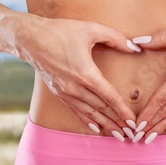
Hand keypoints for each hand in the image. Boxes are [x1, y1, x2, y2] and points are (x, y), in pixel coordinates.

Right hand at [16, 16, 141, 139]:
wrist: (29, 38)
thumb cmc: (60, 31)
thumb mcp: (91, 29)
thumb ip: (116, 38)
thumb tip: (136, 47)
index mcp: (86, 73)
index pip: (109, 97)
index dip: (122, 110)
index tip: (133, 122)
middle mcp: (75, 87)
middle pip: (101, 109)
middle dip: (118, 122)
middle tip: (132, 133)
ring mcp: (66, 92)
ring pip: (89, 113)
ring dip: (105, 125)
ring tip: (118, 135)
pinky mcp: (58, 93)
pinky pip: (76, 111)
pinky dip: (87, 121)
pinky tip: (96, 128)